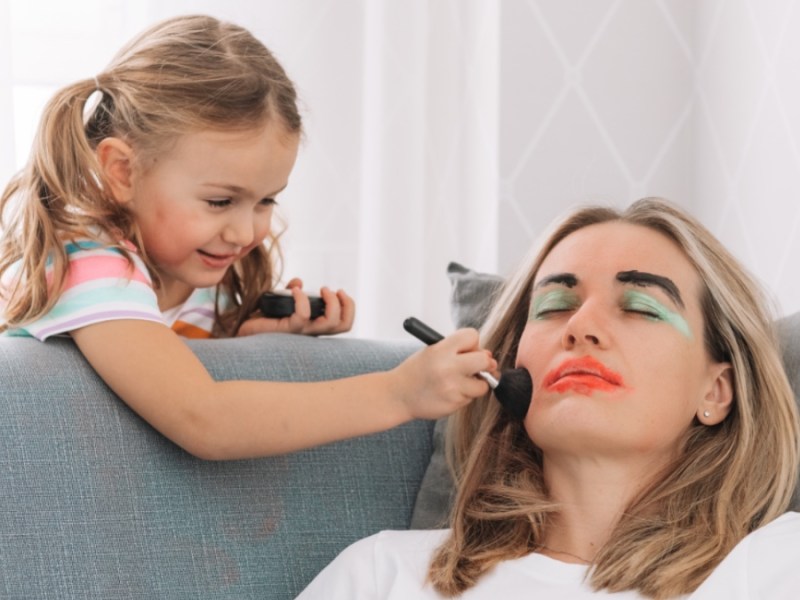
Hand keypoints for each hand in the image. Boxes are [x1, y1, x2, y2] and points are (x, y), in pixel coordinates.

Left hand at [238, 278, 355, 336]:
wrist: (242, 328)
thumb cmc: (262, 317)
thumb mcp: (280, 300)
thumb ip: (291, 291)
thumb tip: (298, 281)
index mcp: (314, 326)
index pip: (343, 324)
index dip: (349, 307)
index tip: (339, 291)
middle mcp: (311, 332)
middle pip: (343, 325)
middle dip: (346, 304)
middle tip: (332, 291)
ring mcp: (300, 333)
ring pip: (329, 323)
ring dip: (330, 302)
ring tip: (321, 289)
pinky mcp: (286, 330)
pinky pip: (302, 316)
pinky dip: (301, 299)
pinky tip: (293, 290)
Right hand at [390, 328, 495, 419]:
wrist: (398, 395)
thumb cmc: (417, 371)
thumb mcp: (432, 352)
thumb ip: (458, 351)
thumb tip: (489, 357)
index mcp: (441, 349)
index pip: (472, 336)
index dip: (473, 343)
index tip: (468, 350)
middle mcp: (448, 367)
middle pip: (485, 360)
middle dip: (485, 363)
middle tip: (478, 367)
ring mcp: (452, 387)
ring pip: (482, 384)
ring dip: (475, 384)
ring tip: (456, 383)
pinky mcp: (454, 404)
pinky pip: (470, 398)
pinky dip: (464, 395)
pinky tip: (448, 393)